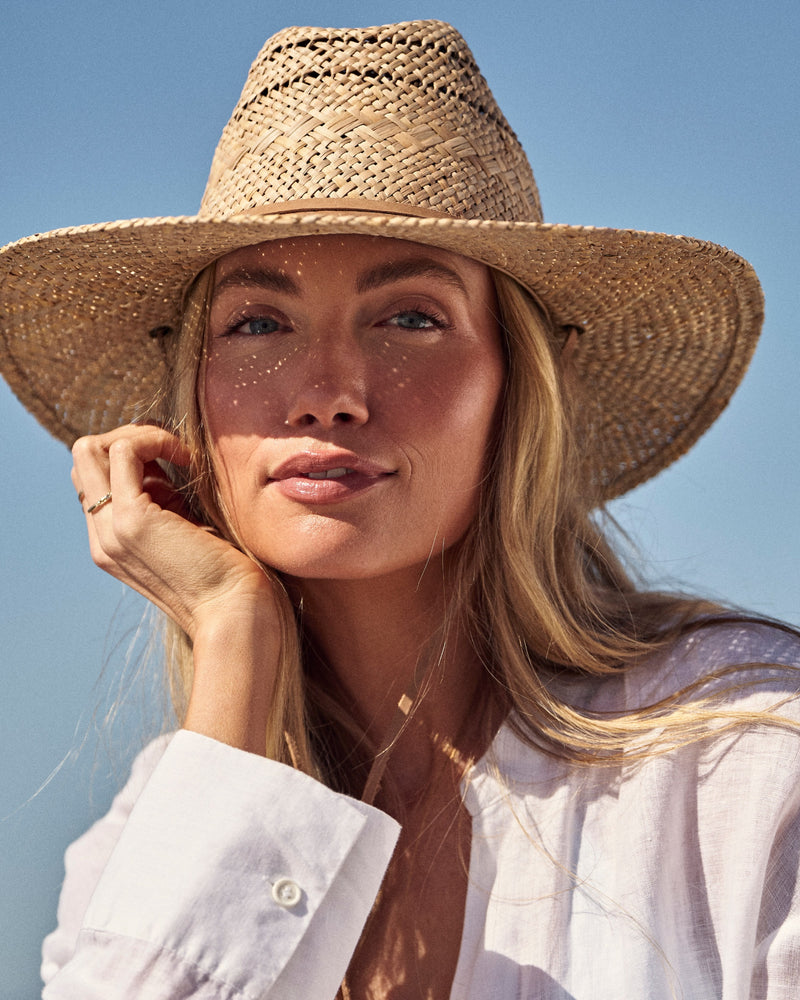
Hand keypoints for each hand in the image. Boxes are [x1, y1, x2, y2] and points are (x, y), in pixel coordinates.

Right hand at [72, 424, 280, 752]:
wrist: (237, 616)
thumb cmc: (229, 577)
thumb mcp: (190, 532)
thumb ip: (169, 504)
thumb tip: (169, 463)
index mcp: (113, 543)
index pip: (96, 480)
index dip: (133, 459)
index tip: (178, 463)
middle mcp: (102, 537)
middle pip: (84, 459)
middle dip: (129, 438)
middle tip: (175, 450)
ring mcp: (112, 529)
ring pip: (91, 449)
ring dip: (140, 435)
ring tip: (182, 454)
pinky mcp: (132, 520)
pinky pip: (123, 451)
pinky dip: (155, 440)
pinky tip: (189, 459)